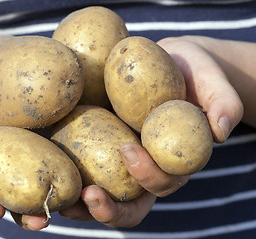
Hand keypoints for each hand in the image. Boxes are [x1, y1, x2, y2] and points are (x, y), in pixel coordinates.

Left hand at [60, 36, 243, 227]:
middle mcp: (142, 169)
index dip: (147, 177)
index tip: (128, 151)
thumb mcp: (210, 79)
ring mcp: (115, 161)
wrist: (165, 61)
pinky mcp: (94, 146)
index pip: (161, 183)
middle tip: (87, 197)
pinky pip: (79, 167)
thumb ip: (222, 102)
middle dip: (108, 208)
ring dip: (79, 205)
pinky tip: (45, 165)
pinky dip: (63, 174)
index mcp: (170, 161)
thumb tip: (220, 131)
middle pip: (127, 204)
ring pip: (99, 195)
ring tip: (59, 200)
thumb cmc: (190, 71)